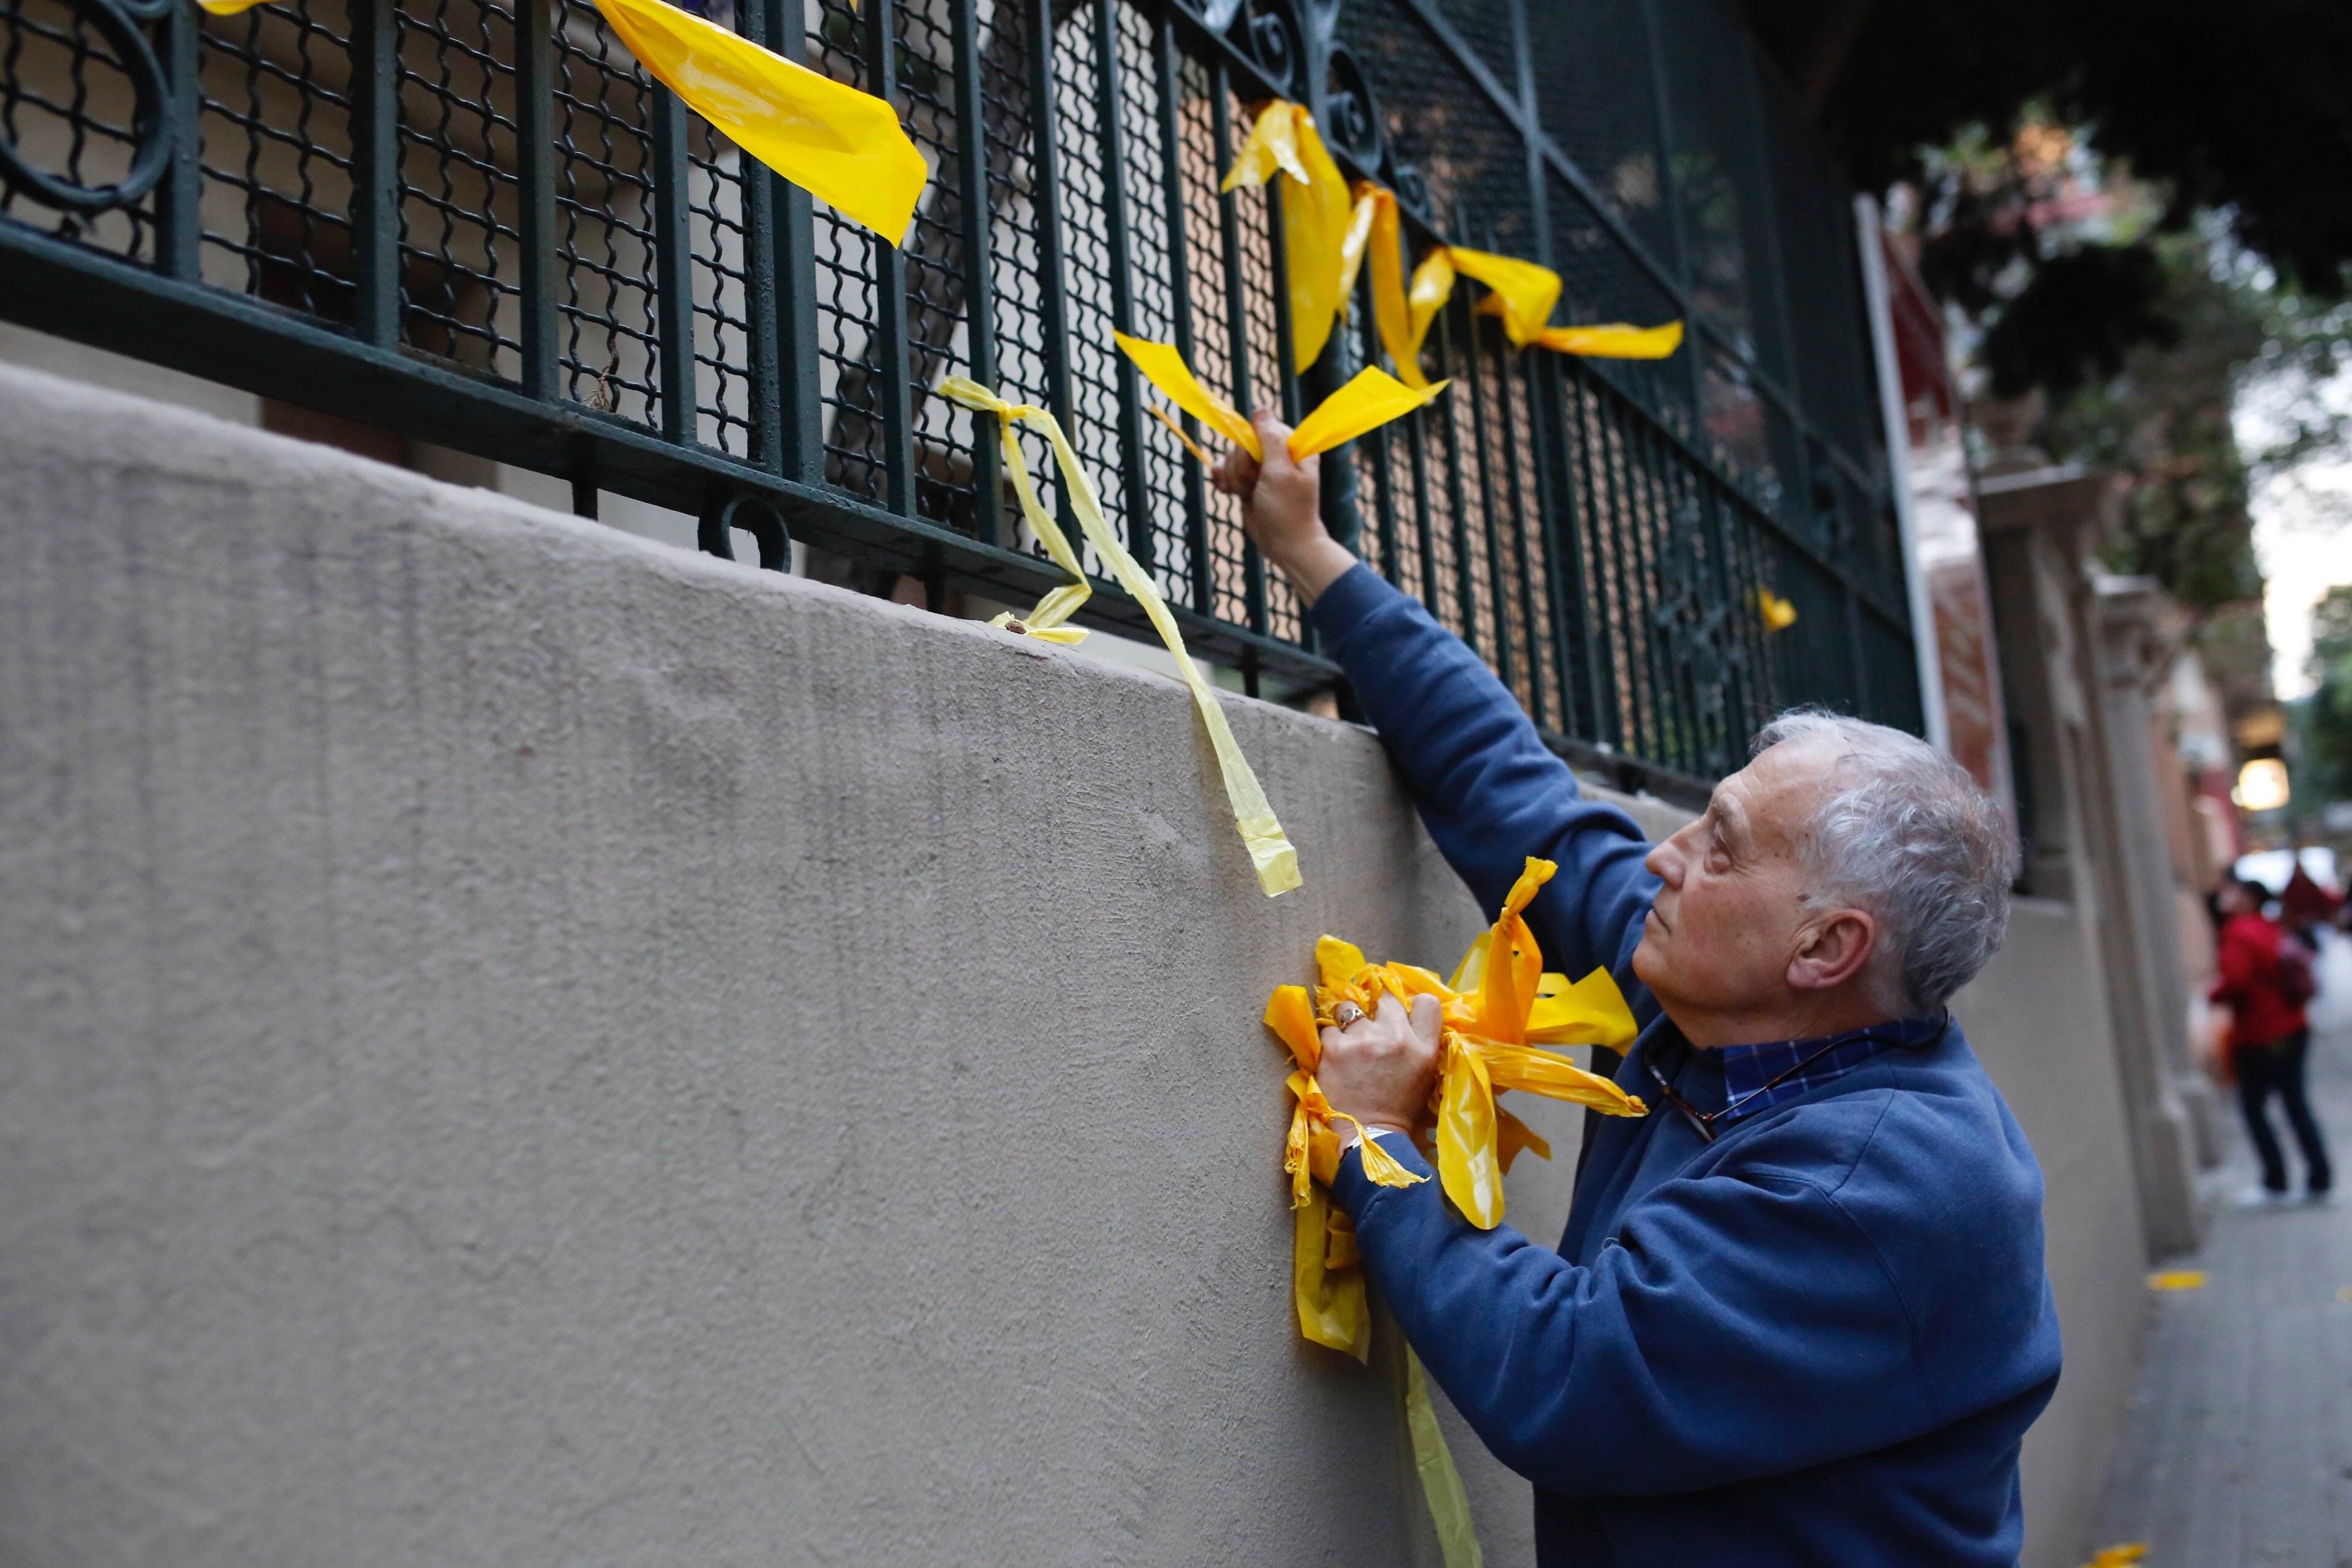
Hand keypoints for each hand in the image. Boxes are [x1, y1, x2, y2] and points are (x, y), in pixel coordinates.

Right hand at [1211, 407, 1354, 602]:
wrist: (1285, 544)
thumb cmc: (1287, 509)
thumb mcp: (1280, 471)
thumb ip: (1270, 439)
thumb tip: (1261, 409)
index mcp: (1292, 447)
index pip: (1262, 427)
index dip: (1252, 445)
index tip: (1258, 464)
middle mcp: (1277, 455)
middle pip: (1243, 443)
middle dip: (1242, 466)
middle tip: (1256, 485)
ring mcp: (1261, 469)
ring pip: (1232, 458)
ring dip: (1234, 477)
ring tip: (1247, 494)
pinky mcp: (1248, 482)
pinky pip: (1226, 471)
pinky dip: (1224, 480)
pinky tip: (1227, 491)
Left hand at [1317, 991, 1443, 1138]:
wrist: (1368, 1138)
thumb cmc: (1398, 1110)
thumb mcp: (1424, 1076)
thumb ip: (1419, 1045)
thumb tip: (1405, 1021)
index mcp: (1423, 1047)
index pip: (1428, 1002)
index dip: (1413, 1004)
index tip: (1401, 1014)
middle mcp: (1395, 1037)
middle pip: (1387, 999)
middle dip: (1378, 1010)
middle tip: (1370, 1027)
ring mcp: (1363, 1040)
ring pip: (1350, 1007)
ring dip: (1348, 1020)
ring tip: (1347, 1038)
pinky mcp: (1334, 1048)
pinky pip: (1328, 1028)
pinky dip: (1329, 1040)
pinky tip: (1333, 1056)